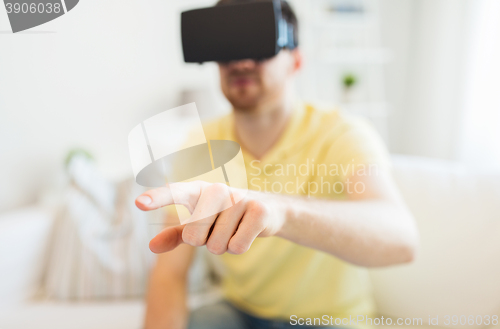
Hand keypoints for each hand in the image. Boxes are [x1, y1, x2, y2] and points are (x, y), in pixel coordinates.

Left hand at [135, 181, 285, 254]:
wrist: (267, 210)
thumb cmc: (225, 218)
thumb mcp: (200, 225)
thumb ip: (175, 234)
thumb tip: (151, 246)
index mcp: (198, 191)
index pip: (175, 194)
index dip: (157, 199)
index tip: (139, 203)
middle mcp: (217, 190)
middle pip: (194, 237)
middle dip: (206, 243)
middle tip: (220, 229)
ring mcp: (239, 199)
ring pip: (217, 245)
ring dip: (225, 245)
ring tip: (235, 229)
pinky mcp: (258, 210)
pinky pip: (237, 246)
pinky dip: (240, 246)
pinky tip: (248, 231)